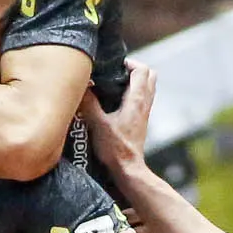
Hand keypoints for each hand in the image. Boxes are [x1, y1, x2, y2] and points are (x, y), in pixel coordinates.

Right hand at [77, 60, 155, 178]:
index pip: (142, 70)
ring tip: (114, 84)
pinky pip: (142, 99)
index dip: (128, 63)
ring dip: (135, 81)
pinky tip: (115, 101)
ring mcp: (144, 113)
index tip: (113, 66)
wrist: (128, 169)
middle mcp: (144, 104)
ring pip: (148, 87)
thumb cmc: (115, 148)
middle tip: (116, 72)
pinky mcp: (141, 121)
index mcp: (136, 100)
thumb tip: (82, 86)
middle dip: (134, 69)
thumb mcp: (98, 124)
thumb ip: (89, 103)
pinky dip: (133, 93)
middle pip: (150, 75)